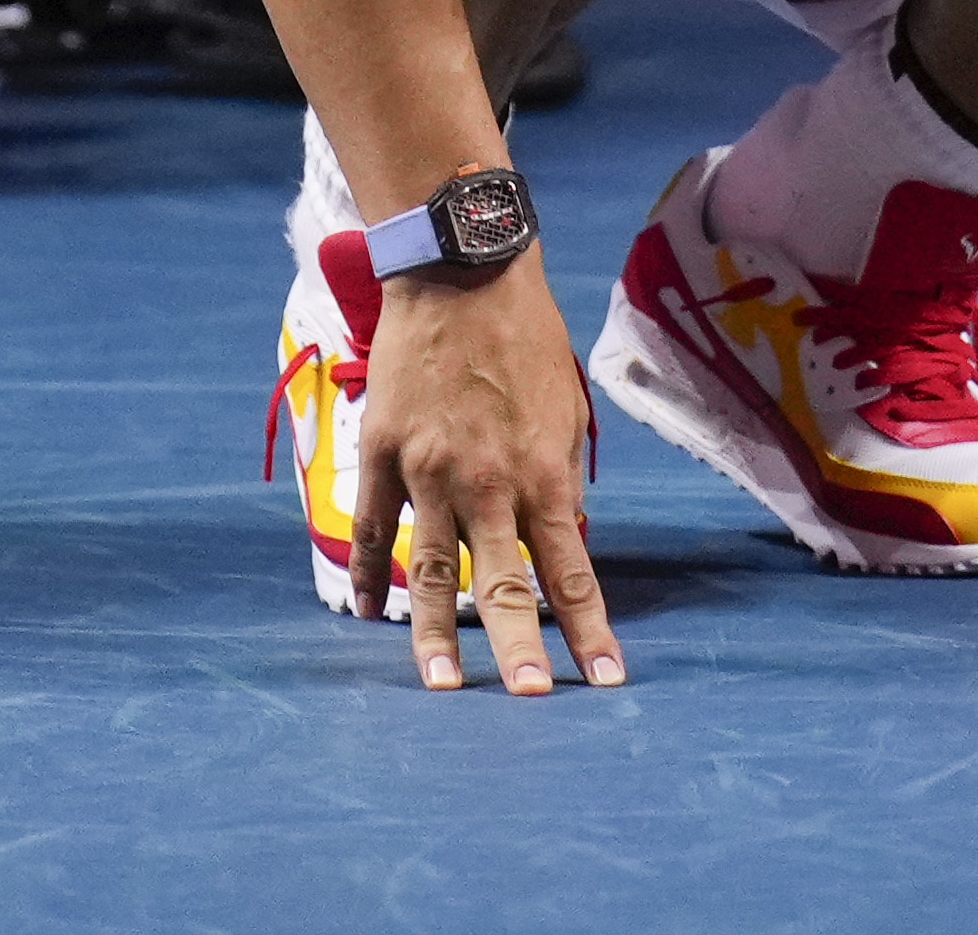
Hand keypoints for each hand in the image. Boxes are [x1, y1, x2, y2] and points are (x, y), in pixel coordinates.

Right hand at [352, 255, 623, 694]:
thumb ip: (557, 481)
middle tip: (532, 701)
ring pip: (430, 573)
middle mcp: (488, 482)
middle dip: (522, 649)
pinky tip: (371, 617)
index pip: (572, 569)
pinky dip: (372, 576)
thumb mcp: (565, 411)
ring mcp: (429, 473)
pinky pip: (376, 530)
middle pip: (505, 585)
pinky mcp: (382, 455)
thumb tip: (560, 539)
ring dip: (436, 636)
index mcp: (543, 471)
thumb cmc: (527, 341)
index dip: (590, 627)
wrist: (465, 276)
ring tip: (444, 688)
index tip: (605, 678)